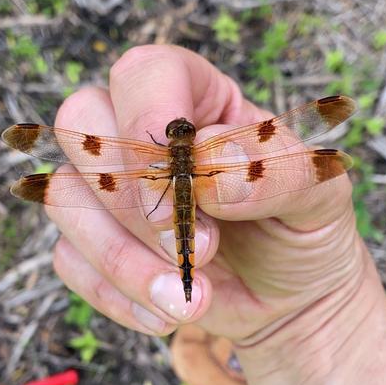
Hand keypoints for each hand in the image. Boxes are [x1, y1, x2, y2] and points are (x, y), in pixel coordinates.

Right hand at [47, 45, 366, 369]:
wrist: (289, 300)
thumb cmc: (303, 230)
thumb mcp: (320, 196)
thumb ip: (280, 173)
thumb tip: (216, 168)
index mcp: (197, 99)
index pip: (145, 73)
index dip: (150, 119)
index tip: (192, 188)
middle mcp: (141, 135)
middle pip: (80, 123)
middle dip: (135, 199)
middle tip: (202, 248)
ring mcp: (109, 190)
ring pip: (65, 198)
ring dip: (126, 260)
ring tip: (192, 298)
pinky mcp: (93, 243)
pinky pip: (69, 260)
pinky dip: (117, 296)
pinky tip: (169, 311)